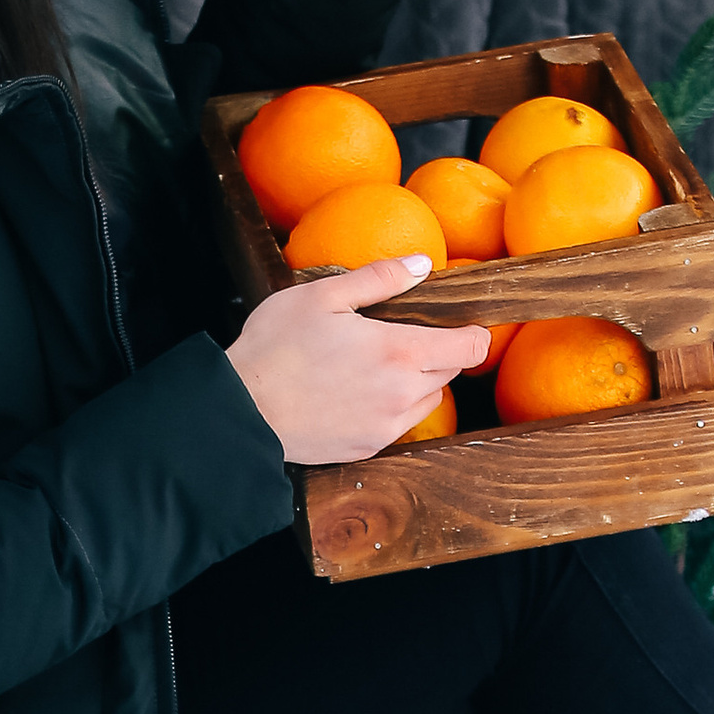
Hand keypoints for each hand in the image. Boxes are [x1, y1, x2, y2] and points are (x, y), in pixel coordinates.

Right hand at [226, 255, 489, 465]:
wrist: (241, 412)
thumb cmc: (275, 348)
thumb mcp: (322, 296)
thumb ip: (379, 279)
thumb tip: (422, 265)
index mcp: (400, 352)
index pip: (470, 347)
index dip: (472, 332)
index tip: (459, 322)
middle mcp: (403, 395)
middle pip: (451, 372)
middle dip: (438, 351)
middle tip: (401, 335)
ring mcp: (386, 427)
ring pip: (428, 400)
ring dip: (418, 381)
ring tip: (377, 365)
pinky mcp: (368, 448)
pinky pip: (399, 424)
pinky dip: (392, 407)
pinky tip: (358, 392)